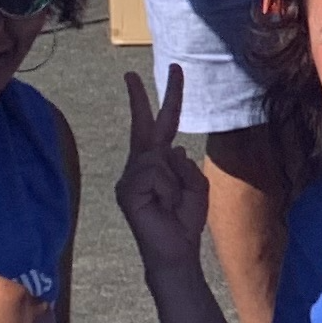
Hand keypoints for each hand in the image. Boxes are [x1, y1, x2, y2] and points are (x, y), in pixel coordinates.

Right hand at [115, 65, 207, 253]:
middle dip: (140, 97)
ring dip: (176, 180)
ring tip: (171, 203)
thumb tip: (171, 149)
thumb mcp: (196, 185)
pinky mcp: (126, 190)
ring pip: (158, 155)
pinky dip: (168, 188)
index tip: (174, 71)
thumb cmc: (186, 220)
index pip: (162, 125)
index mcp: (158, 164)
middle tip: (136, 72)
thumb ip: (184, 164)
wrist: (177, 251)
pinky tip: (162, 205)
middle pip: (145, 126)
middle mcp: (139, 166)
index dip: (169, 99)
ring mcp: (129, 178)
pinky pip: (154, 172)